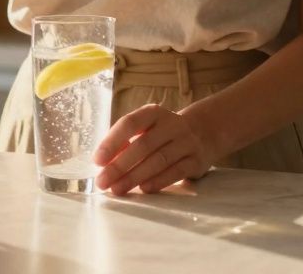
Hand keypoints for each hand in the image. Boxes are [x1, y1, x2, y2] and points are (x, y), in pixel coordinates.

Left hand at [93, 103, 219, 194]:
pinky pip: (176, 172)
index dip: (112, 142)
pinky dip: (158, 181)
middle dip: (120, 166)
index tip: (97, 160)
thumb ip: (127, 142)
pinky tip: (144, 189)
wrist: (205, 133)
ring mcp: (186, 142)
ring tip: (118, 189)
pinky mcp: (197, 161)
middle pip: (143, 145)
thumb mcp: (147, 129)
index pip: (130, 123)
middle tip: (103, 181)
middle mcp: (172, 124)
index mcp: (153, 113)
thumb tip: (105, 164)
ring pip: (159, 160)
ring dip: (135, 177)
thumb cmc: (164, 134)